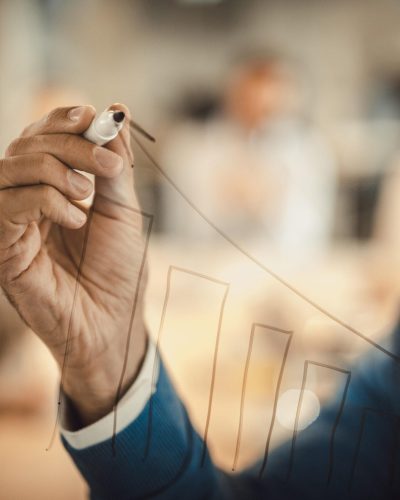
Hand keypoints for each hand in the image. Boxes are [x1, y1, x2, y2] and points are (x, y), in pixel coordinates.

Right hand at [0, 105, 147, 423]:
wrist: (112, 321)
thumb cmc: (118, 269)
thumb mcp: (123, 209)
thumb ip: (115, 164)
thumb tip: (115, 110)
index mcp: (54, 189)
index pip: (44, 138)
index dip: (62, 119)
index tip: (90, 115)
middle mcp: (27, 201)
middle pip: (28, 146)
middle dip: (70, 144)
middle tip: (106, 166)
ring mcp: (12, 224)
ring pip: (12, 167)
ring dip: (57, 170)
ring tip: (88, 195)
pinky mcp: (3, 247)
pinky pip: (8, 203)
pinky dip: (46, 200)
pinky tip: (75, 220)